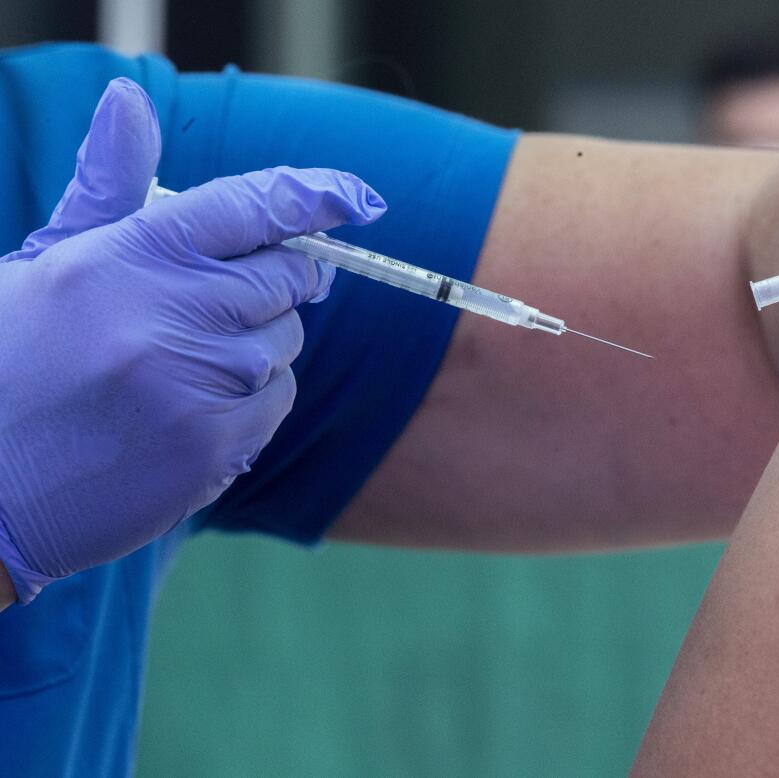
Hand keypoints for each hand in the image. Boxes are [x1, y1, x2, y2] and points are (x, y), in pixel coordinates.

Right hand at [0, 78, 385, 602]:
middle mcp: (174, 312)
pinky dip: (250, 404)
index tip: (355, 199)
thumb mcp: (47, 264)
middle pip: (288, 278)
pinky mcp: (217, 447)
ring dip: (254, 349)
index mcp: (130, 254)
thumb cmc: (11, 365)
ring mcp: (201, 383)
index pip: (249, 205)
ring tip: (177, 369)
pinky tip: (186, 414)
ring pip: (286, 345)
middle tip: (229, 300)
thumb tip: (132, 100)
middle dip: (276, 283)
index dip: (312, 196)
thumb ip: (108, 189)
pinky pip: (277, 404)